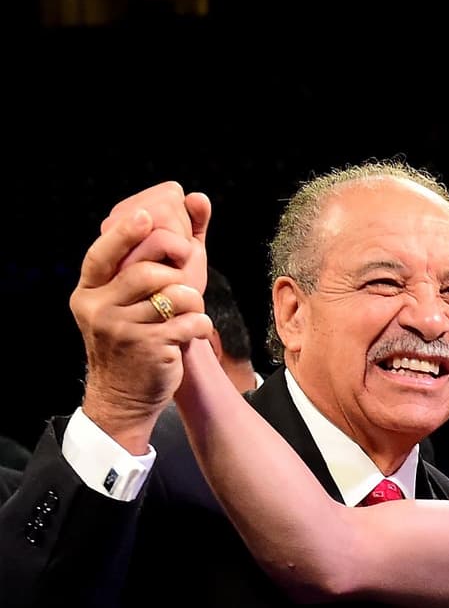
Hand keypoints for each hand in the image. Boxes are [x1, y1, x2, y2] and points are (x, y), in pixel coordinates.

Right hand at [72, 186, 214, 445]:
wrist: (123, 396)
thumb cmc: (132, 340)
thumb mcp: (124, 304)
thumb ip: (144, 263)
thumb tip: (187, 211)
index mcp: (89, 292)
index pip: (102, 255)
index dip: (124, 234)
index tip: (147, 215)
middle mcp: (99, 308)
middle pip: (145, 272)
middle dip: (175, 272)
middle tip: (188, 279)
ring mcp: (122, 330)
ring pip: (172, 296)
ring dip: (192, 300)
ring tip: (190, 311)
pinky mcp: (149, 349)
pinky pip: (189, 323)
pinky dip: (200, 324)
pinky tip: (195, 332)